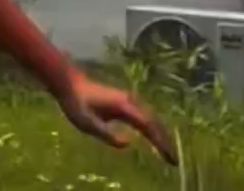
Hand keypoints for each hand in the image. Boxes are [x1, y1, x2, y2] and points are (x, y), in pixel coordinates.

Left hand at [57, 73, 177, 165]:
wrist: (70, 84)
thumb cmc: (76, 104)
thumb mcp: (87, 124)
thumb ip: (107, 134)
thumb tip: (128, 143)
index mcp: (123, 107)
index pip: (148, 126)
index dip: (160, 142)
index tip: (169, 157)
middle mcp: (130, 101)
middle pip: (154, 122)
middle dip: (164, 141)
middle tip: (173, 160)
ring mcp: (128, 99)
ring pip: (151, 118)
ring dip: (160, 134)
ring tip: (167, 152)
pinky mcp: (125, 100)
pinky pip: (144, 115)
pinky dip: (152, 127)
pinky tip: (154, 137)